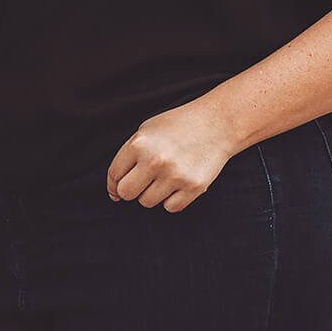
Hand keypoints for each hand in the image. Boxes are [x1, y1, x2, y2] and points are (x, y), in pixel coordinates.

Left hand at [107, 101, 240, 211]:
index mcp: (139, 144)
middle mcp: (155, 160)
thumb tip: (115, 189)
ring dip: (152, 193)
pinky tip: (179, 183)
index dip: (113, 184)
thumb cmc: (179, 125)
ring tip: (165, 177)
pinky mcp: (193, 187)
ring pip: (147, 202)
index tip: (117, 189)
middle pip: (127, 193)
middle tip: (142, 182)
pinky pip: (170, 207)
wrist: (218, 123)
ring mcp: (175, 175)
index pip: (114, 175)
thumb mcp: (148, 129)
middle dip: (131, 191)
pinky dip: (172, 199)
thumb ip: (128, 155)